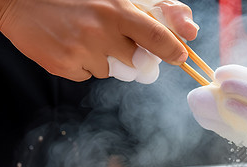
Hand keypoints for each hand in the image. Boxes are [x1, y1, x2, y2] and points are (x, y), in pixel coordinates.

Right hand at [0, 0, 197, 81]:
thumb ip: (142, 14)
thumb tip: (182, 32)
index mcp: (117, 10)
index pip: (156, 37)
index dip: (173, 50)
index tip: (180, 57)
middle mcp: (101, 31)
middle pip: (136, 62)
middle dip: (131, 56)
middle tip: (112, 40)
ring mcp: (81, 50)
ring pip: (110, 71)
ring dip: (102, 59)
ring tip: (81, 36)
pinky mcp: (64, 65)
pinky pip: (87, 76)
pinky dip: (81, 64)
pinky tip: (67, 44)